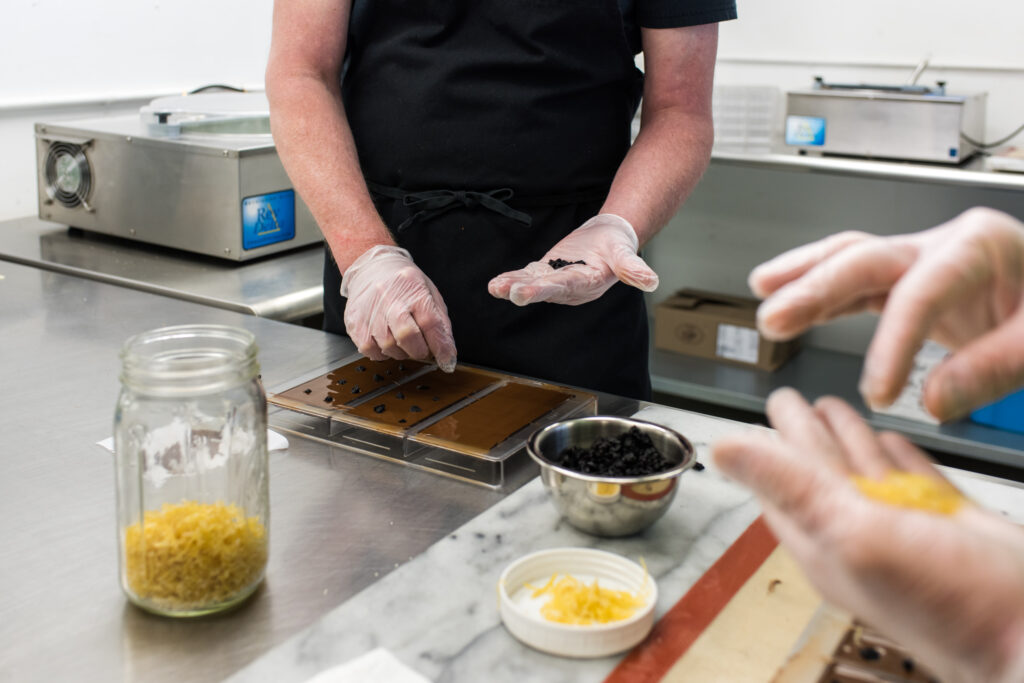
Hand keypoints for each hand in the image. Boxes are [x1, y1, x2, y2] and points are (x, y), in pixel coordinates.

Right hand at [340, 245, 456, 371]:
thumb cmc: (404, 284)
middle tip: (421, 349)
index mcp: (413, 287)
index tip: (446, 361)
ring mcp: (369, 309)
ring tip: (402, 342)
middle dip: (419, 351)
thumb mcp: (429, 293)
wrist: (372, 267)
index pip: (430, 322)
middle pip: (406, 335)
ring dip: (400, 352)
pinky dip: (381, 353)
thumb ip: (440, 322)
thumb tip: (447, 352)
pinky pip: (369, 349)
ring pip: (387, 346)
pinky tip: (386, 343)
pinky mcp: (354, 320)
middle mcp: (389, 297)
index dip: (440, 347)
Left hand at [487, 214, 658, 305]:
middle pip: (545, 290)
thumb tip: (651, 282)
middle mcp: (569, 288)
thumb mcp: (626, 253)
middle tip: (509, 292)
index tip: (525, 292)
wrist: (610, 238)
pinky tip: (495, 285)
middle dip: (526, 291)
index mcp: (587, 283)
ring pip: (532, 285)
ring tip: (495, 287)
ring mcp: (556, 282)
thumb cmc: (618, 245)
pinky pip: (527, 278)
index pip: (564, 287)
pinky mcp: (546, 273)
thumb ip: (634, 269)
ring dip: (513, 287)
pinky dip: (511, 280)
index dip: (545, 289)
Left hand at [713, 388, 1023, 682]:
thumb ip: (789, 487)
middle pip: (822, 470)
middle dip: (805, 433)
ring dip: (848, 439)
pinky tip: (894, 442)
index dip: (770, 443)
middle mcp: (860, 534)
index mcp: (825, 539)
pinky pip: (916, 481)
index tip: (763, 410)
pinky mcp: (950, 524)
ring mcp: (907, 529)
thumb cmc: (948, 604)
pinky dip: (901, 458)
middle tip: (790, 398)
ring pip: (867, 472)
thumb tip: (723, 450)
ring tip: (835, 407)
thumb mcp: (851, 532)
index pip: (783, 481)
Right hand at [748, 208, 1023, 418]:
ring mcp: (926, 258)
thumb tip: (933, 400)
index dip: (891, 344)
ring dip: (805, 281)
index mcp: (980, 246)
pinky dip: (823, 296)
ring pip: (853, 261)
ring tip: (764, 299)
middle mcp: (945, 244)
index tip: (878, 393)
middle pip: (866, 259)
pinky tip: (792, 307)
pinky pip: (860, 284)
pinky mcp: (915, 279)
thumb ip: (991, 369)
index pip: (919, 294)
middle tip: (775, 318)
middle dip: (815, 288)